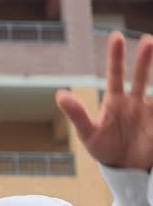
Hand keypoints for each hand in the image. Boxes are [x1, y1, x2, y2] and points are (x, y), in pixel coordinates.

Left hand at [56, 32, 152, 170]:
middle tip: (147, 40)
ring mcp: (148, 111)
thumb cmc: (103, 149)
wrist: (123, 168)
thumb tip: (60, 94)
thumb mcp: (88, 133)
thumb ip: (77, 114)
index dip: (116, 56)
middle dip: (144, 58)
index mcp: (115, 101)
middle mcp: (134, 102)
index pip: (116, 74)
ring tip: (151, 47)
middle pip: (140, 75)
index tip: (116, 37)